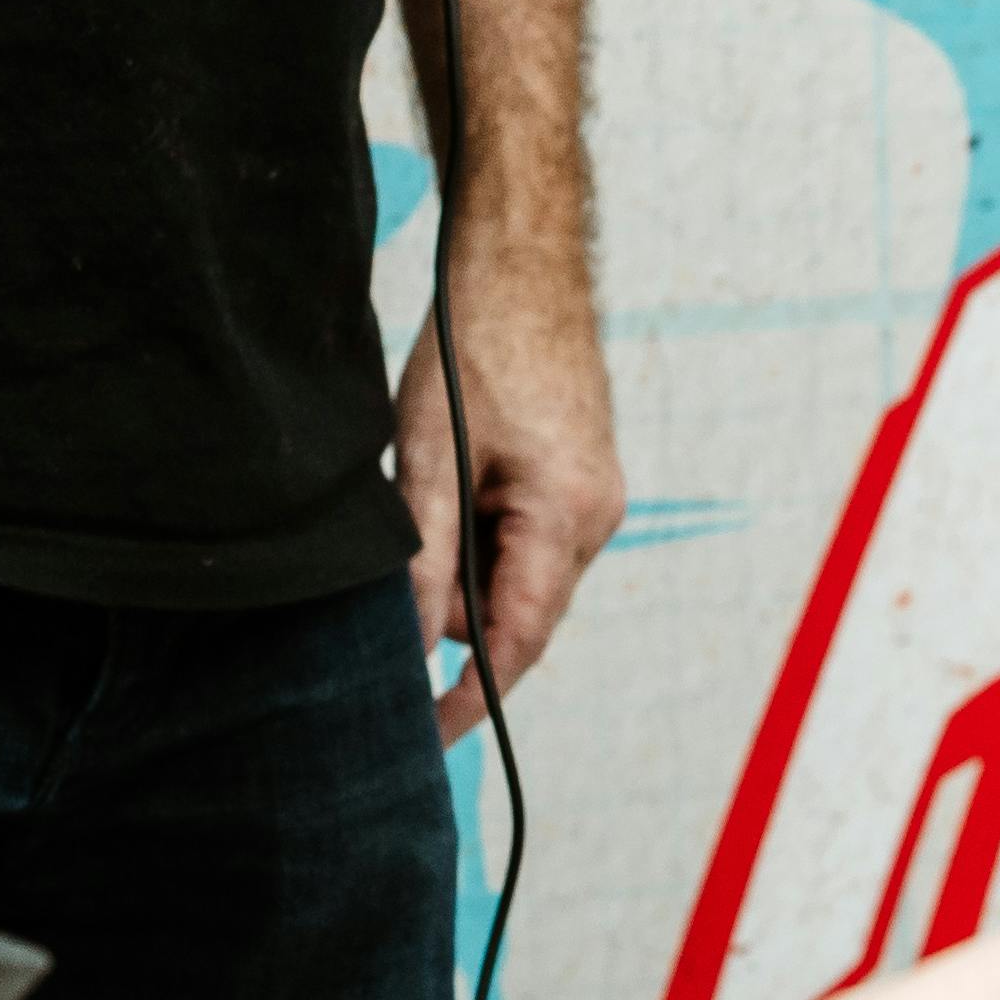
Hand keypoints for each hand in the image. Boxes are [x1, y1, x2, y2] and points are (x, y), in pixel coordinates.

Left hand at [397, 211, 620, 744]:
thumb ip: (426, 561)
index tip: (426, 737)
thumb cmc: (474, 348)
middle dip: (459, 617)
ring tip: (429, 498)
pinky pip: (534, 542)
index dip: (472, 700)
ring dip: (470, 568)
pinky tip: (458, 485)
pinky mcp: (586, 481)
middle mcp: (598, 519)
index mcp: (567, 519)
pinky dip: (488, 538)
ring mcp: (599, 500)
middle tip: (399, 577)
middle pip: (522, 615)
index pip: (518, 645)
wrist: (522, 263)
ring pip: (524, 578)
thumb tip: (414, 647)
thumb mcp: (430, 459)